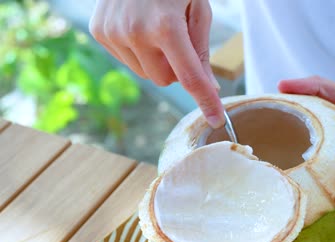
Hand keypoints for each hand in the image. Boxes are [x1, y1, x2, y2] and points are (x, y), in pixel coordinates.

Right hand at [89, 0, 223, 127]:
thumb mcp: (198, 10)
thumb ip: (201, 51)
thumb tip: (210, 88)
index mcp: (165, 26)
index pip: (189, 77)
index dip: (205, 101)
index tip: (217, 118)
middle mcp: (134, 33)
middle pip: (165, 80)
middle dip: (177, 69)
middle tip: (179, 42)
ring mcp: (112, 33)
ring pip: (145, 73)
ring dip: (157, 60)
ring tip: (157, 28)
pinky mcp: (99, 32)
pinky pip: (127, 61)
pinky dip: (139, 51)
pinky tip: (139, 27)